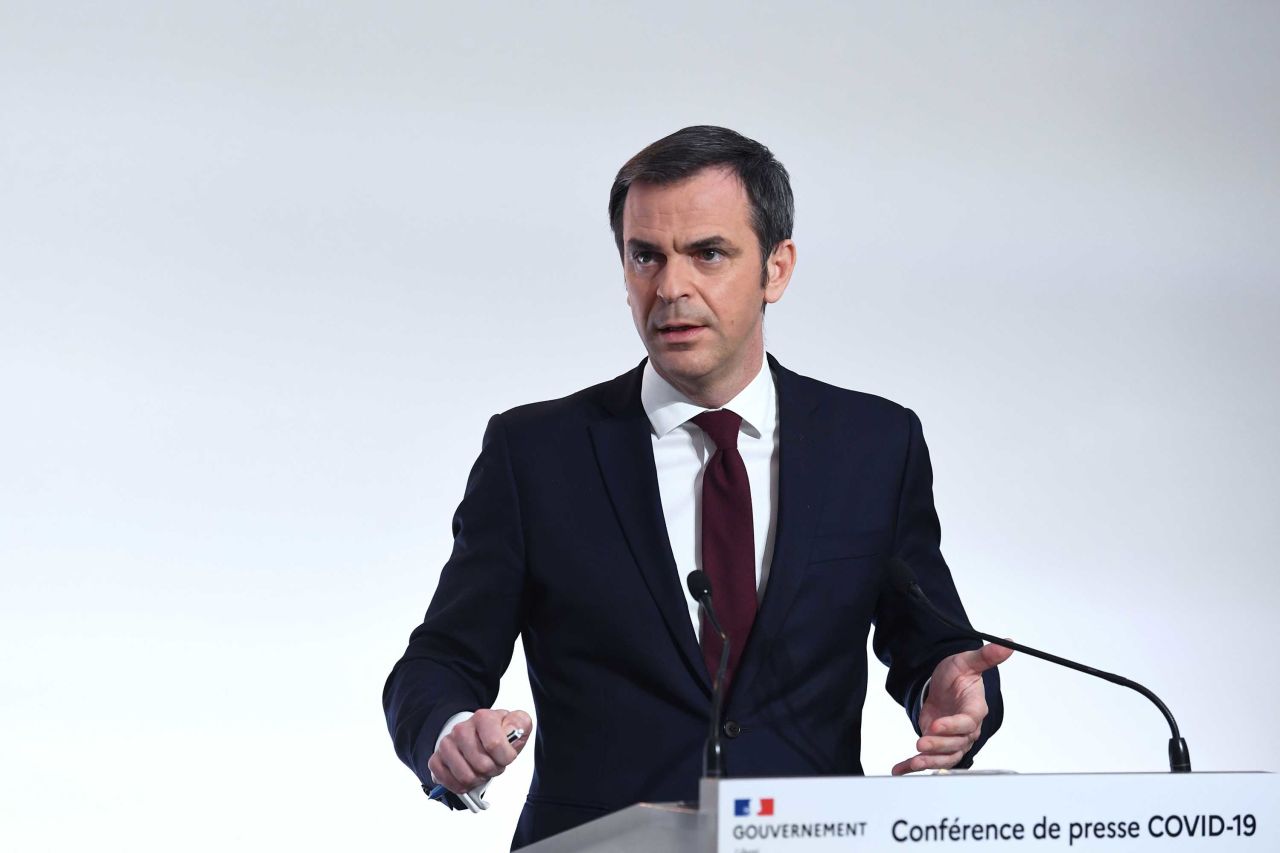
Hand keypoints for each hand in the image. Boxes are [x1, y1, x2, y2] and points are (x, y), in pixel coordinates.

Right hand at [428, 708, 532, 794]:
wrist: (478, 736)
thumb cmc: (499, 735)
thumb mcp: (517, 726)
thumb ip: (520, 723)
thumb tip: (511, 730)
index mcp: (482, 717)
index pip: (495, 745)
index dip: (505, 758)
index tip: (506, 756)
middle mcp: (461, 729)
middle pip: (481, 765)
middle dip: (492, 770)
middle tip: (493, 764)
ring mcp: (446, 744)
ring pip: (465, 776)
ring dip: (478, 779)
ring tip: (481, 770)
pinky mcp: (436, 759)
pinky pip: (447, 781)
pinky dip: (461, 786)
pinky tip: (468, 777)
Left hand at [891, 643, 1011, 775]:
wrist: (945, 685)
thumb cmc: (959, 675)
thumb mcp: (967, 661)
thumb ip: (986, 656)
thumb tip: (1007, 643)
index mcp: (974, 710)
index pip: (967, 723)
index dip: (953, 726)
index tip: (936, 725)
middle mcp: (966, 729)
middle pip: (956, 744)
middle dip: (939, 746)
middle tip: (921, 743)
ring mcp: (952, 739)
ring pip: (946, 757)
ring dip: (930, 761)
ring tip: (914, 762)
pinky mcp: (938, 744)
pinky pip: (929, 758)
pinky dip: (913, 765)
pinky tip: (899, 769)